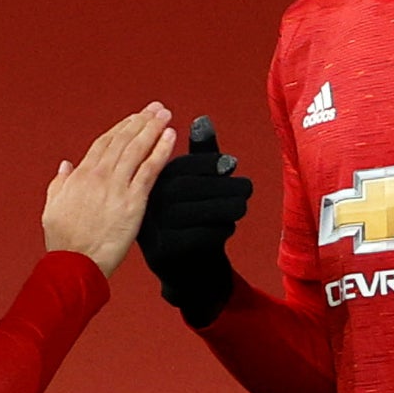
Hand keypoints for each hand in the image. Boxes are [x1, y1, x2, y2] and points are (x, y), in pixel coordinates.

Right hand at [43, 103, 176, 277]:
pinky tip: (170, 137)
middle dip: (141, 121)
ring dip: (153, 128)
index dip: (122, 127)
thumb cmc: (63, 242)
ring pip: (137, 149)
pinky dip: (161, 150)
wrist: (75, 264)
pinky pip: (150, 170)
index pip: (104, 143)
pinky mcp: (133, 202)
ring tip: (165, 115)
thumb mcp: (53, 207)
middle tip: (156, 108)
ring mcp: (117, 187)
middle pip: (124, 140)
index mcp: (81, 175)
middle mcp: (99, 175)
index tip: (135, 117)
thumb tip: (66, 165)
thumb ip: (59, 183)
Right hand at [137, 115, 252, 327]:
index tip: (231, 164)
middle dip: (221, 185)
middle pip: (185, 188)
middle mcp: (146, 206)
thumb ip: (202, 155)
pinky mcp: (164, 254)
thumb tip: (203, 120)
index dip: (205, 162)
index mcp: (152, 184)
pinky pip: (197, 237)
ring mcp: (152, 231)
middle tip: (247, 188)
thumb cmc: (197, 220)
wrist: (190, 272)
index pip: (177, 167)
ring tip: (242, 206)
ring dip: (225, 207)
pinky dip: (219, 230)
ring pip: (192, 212)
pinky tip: (228, 228)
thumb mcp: (200, 186)